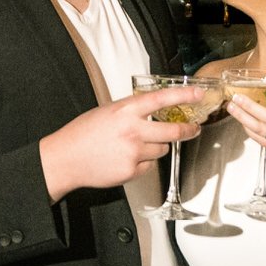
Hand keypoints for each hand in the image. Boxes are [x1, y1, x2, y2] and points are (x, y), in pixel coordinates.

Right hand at [40, 87, 204, 199]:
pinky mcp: (132, 171)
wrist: (66, 159)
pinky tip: (126, 158)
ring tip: (137, 145)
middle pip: (174, 131)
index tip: (199, 95)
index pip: (162, 99)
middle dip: (189, 130)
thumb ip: (132, 111)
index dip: (184, 96)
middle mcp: (133, 130)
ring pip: (162, 149)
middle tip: (195, 128)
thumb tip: (155, 111)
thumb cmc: (84, 133)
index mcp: (126, 110)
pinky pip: (149, 165)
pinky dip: (144, 162)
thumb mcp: (108, 111)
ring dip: (158, 146)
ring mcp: (134, 152)